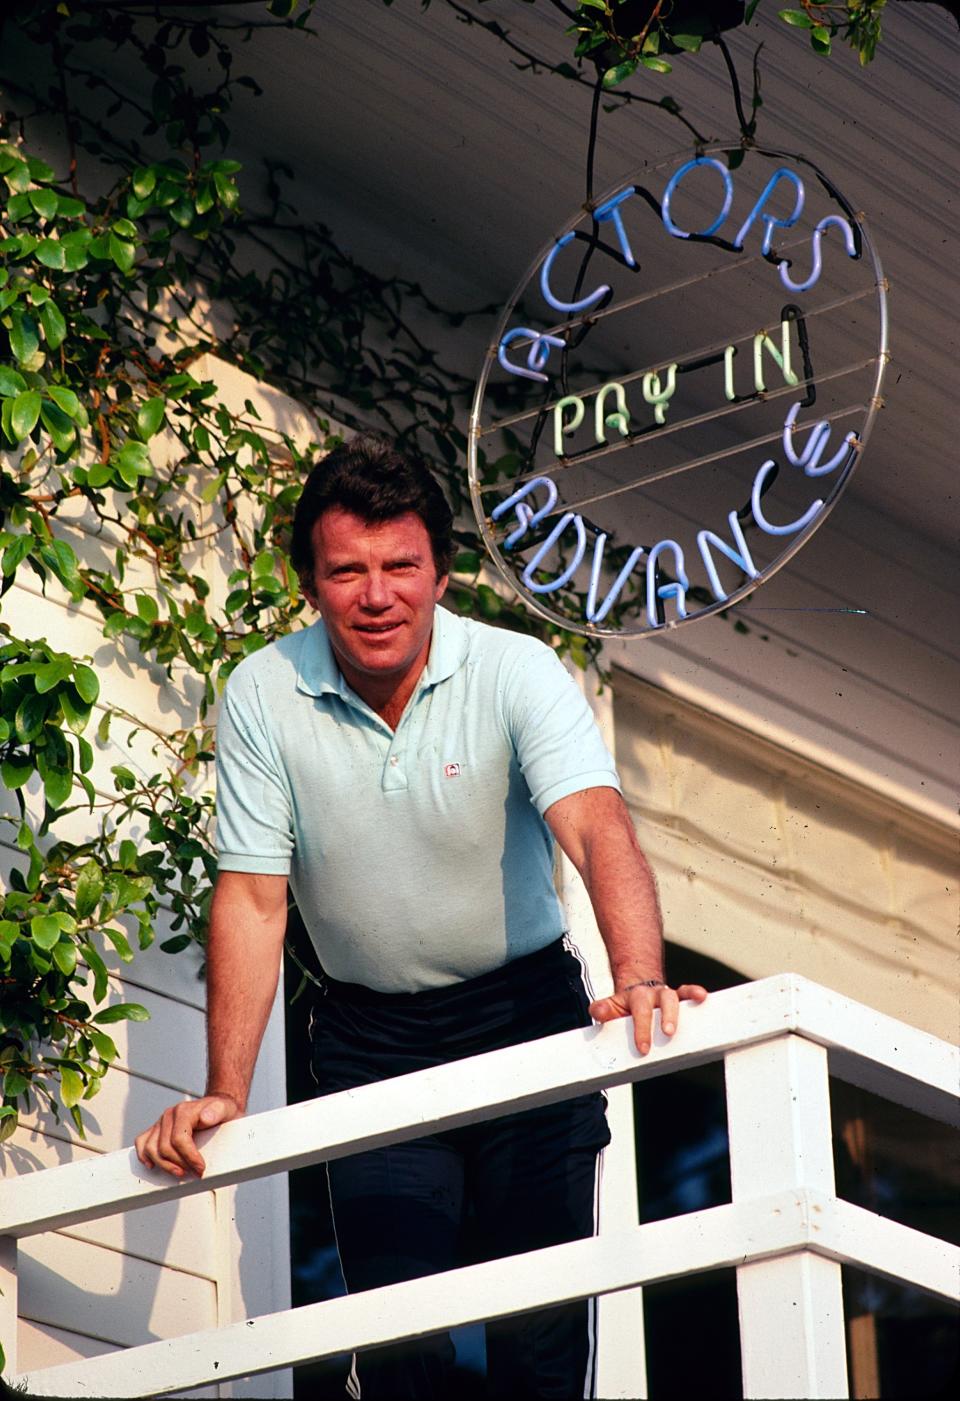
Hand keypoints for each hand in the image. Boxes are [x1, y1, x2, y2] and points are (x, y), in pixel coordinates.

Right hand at [134, 1093, 240, 1178]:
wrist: (216, 1106)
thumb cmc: (221, 1110)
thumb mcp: (225, 1108)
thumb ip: (217, 1111)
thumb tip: (205, 1117)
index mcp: (183, 1111)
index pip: (179, 1139)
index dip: (189, 1157)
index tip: (201, 1169)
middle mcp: (168, 1115)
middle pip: (164, 1148)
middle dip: (180, 1164)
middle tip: (195, 1173)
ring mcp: (160, 1122)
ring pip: (151, 1149)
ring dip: (164, 1165)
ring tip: (180, 1172)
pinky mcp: (156, 1129)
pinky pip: (141, 1142)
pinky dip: (144, 1156)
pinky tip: (152, 1165)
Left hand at [589, 982, 707, 1055]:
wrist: (637, 990)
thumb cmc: (626, 1006)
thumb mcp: (611, 1006)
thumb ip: (603, 1009)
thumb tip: (597, 1011)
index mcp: (636, 997)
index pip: (639, 1011)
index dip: (642, 1029)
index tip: (643, 1048)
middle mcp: (653, 994)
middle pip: (660, 1002)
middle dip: (664, 1018)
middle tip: (667, 1034)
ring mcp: (666, 995)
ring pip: (674, 998)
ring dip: (679, 1011)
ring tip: (681, 1026)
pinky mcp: (678, 998)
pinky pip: (688, 992)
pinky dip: (695, 993)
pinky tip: (702, 997)